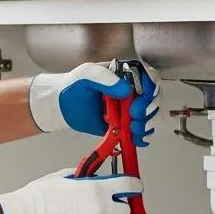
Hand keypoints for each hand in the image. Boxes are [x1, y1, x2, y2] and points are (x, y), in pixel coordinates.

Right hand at [0, 168, 142, 213]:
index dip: (133, 186)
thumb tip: (92, 178)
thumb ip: (83, 178)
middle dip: (115, 209)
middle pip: (124, 211)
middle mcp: (101, 210)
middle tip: (101, 208)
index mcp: (97, 190)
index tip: (134, 188)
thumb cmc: (38, 200)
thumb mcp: (62, 178)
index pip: (129, 185)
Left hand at [28, 62, 157, 146]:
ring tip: (133, 129)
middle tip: (133, 114)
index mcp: (125, 75)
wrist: (61, 106)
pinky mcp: (124, 124)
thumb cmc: (72, 87)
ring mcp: (128, 109)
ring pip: (150, 116)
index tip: (142, 98)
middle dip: (148, 109)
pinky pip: (140, 131)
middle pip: (153, 99)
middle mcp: (130, 91)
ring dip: (146, 124)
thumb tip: (125, 90)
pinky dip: (142, 136)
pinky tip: (137, 138)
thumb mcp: (86, 75)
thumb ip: (104, 78)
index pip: (149, 78)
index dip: (150, 89)